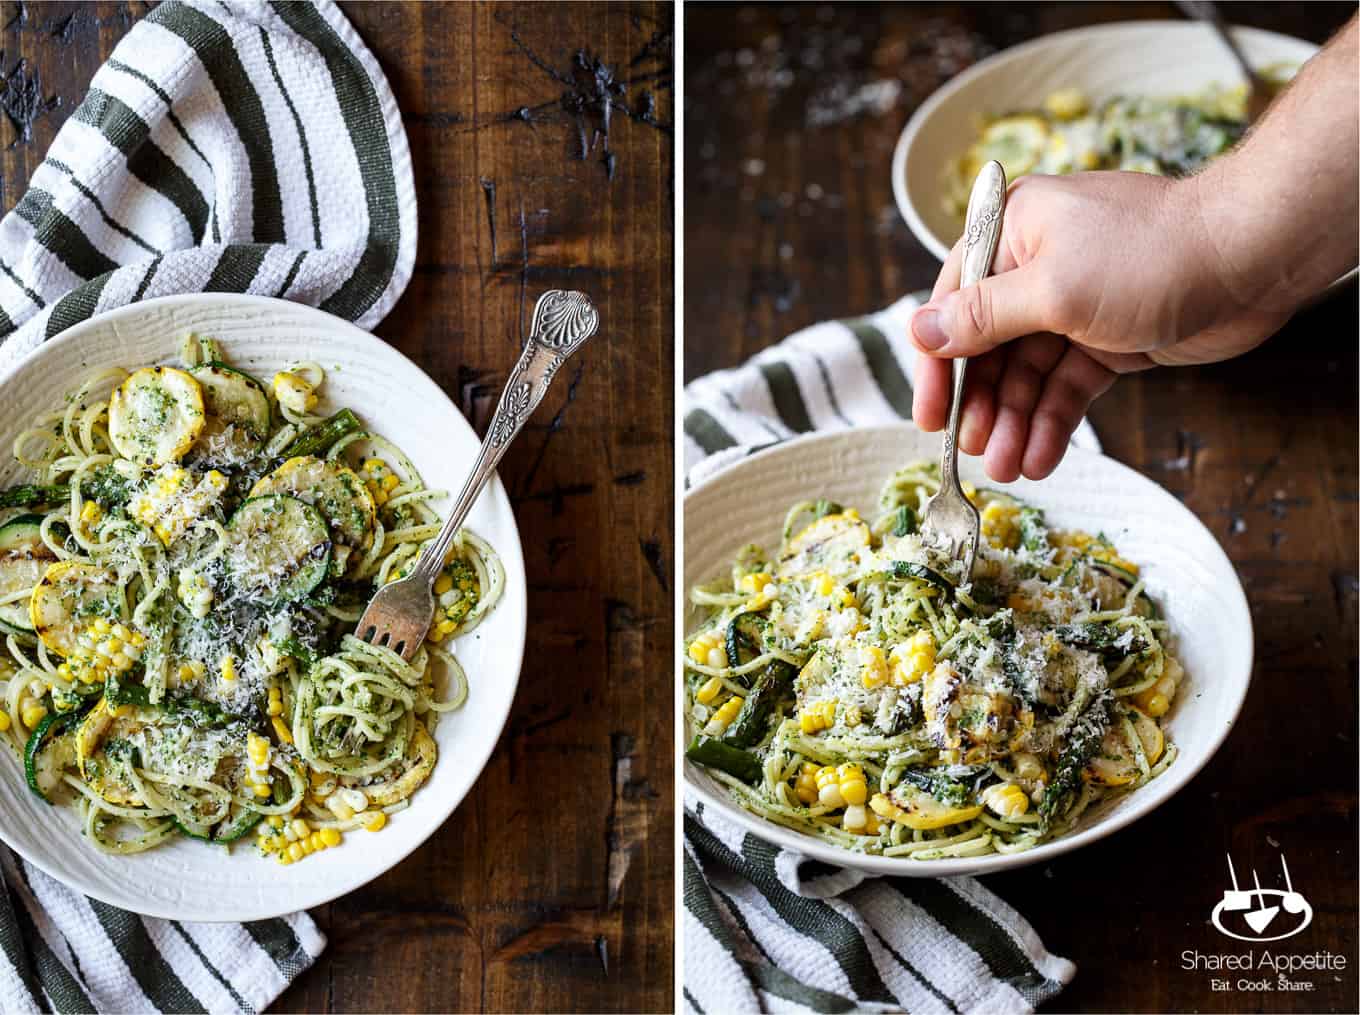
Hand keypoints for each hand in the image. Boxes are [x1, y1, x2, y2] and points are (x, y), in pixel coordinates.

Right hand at [909, 171, 1291, 481]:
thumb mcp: (1053, 287)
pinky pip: (1066, 385)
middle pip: (988, 348)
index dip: (938, 366)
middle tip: (973, 455)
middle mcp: (1036, 265)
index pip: (953, 305)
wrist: (1254, 258)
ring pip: (1028, 374)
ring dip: (1015, 422)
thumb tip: (919, 331)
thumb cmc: (1151, 254)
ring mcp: (1073, 305)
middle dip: (982, 405)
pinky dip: (1053, 420)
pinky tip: (1041, 456)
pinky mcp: (1107, 338)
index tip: (928, 416)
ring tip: (1009, 469)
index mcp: (1012, 233)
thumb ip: (982, 317)